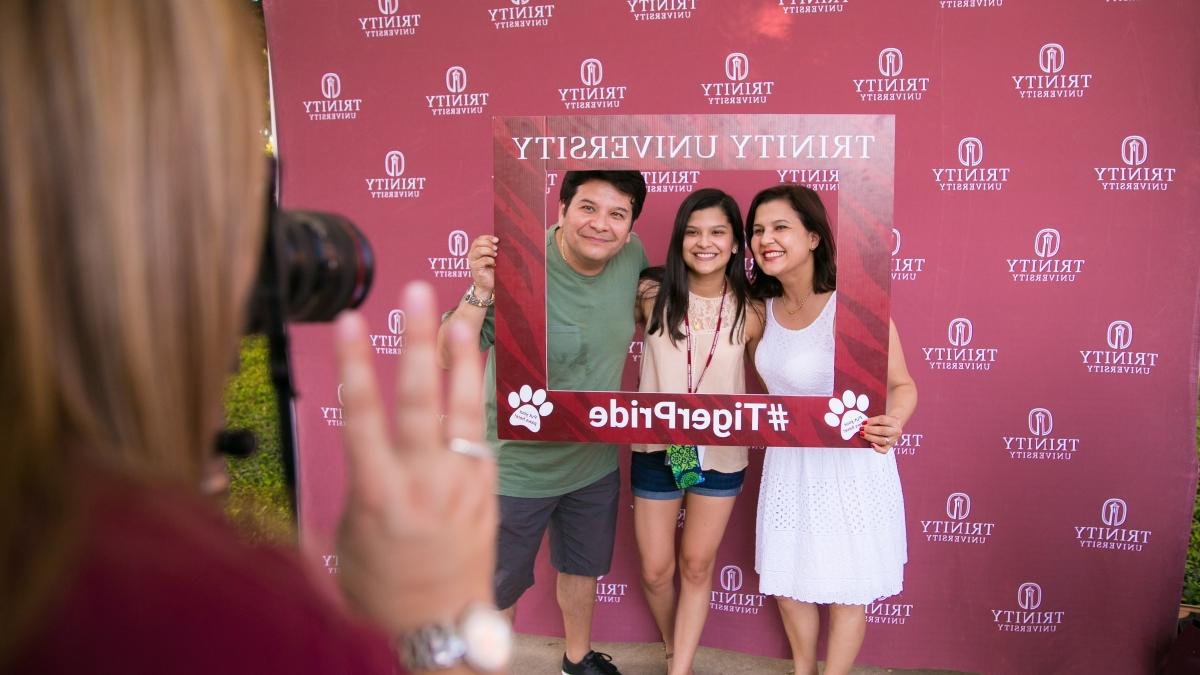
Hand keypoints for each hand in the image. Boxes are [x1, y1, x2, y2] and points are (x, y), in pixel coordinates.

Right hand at [333, 282, 495, 635]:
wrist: (440, 627)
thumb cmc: (383, 587)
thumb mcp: (352, 535)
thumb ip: (364, 481)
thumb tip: (372, 445)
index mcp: (379, 495)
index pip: (363, 416)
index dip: (355, 364)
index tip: (348, 321)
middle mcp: (425, 483)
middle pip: (421, 399)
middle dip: (419, 340)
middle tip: (420, 293)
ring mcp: (463, 484)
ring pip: (464, 410)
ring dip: (460, 361)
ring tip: (460, 318)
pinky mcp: (487, 490)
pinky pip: (478, 439)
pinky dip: (473, 407)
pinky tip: (468, 377)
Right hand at [468, 235, 498, 296]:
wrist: (488, 284)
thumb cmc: (492, 270)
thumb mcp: (493, 257)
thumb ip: (493, 249)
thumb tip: (500, 242)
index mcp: (475, 250)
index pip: (478, 239)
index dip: (487, 237)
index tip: (497, 240)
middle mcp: (472, 254)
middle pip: (478, 243)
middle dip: (488, 244)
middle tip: (496, 248)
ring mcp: (472, 261)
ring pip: (479, 250)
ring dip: (489, 251)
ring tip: (495, 255)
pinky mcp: (475, 268)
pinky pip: (483, 260)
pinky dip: (490, 260)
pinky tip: (495, 264)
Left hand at [861, 414, 902, 454]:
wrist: (895, 426)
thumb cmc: (886, 422)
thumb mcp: (882, 418)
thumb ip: (874, 421)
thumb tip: (864, 424)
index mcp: (894, 422)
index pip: (883, 420)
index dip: (872, 421)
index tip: (864, 422)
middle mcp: (896, 431)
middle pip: (883, 431)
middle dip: (870, 430)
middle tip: (862, 428)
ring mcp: (893, 440)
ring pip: (882, 440)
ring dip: (871, 438)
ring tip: (863, 435)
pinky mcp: (890, 447)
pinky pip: (884, 450)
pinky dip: (877, 449)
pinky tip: (871, 444)